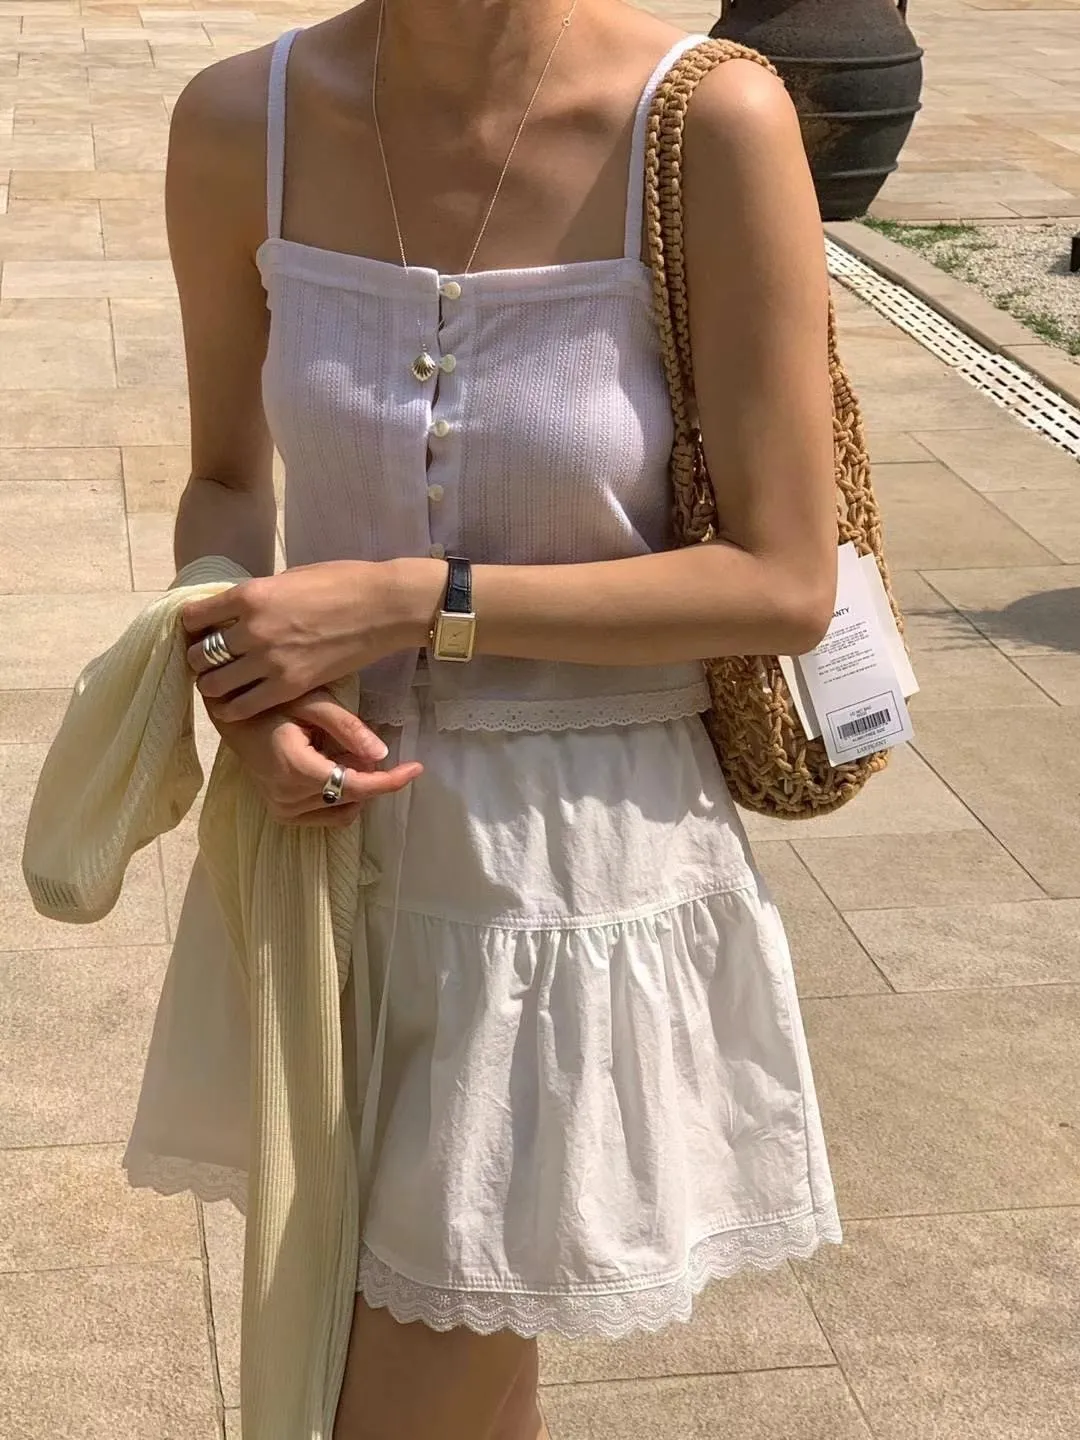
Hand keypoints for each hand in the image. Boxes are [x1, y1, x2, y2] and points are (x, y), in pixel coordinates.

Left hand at [182, 561, 436, 721]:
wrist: (383, 607)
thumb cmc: (342, 582)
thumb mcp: (289, 577)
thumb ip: (260, 597)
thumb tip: (240, 609)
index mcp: (250, 595)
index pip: (194, 616)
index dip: (192, 625)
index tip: (201, 631)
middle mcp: (252, 630)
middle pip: (199, 655)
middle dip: (199, 658)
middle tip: (210, 661)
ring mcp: (270, 661)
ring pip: (214, 684)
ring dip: (213, 684)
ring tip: (223, 683)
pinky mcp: (290, 686)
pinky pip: (242, 706)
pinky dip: (232, 708)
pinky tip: (235, 704)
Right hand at [209, 689, 421, 826]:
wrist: (233, 719)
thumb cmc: (272, 704)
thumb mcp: (312, 703)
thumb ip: (348, 728)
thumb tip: (383, 755)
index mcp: (295, 769)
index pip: (355, 786)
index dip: (390, 781)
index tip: (416, 768)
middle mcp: (287, 797)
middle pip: (352, 797)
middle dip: (369, 774)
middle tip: (359, 743)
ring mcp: (283, 810)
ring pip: (343, 809)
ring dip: (354, 785)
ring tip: (336, 753)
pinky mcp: (282, 815)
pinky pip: (327, 815)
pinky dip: (340, 796)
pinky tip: (329, 769)